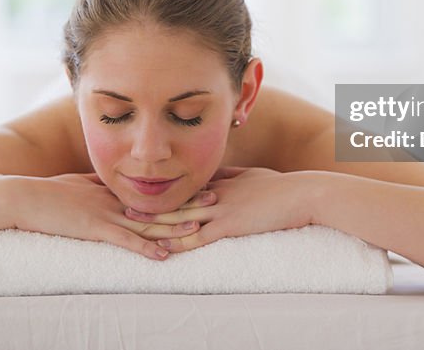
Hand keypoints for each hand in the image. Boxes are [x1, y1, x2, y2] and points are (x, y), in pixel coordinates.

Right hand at [7, 173, 215, 260]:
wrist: (24, 197)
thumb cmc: (48, 193)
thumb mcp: (79, 184)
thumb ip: (99, 185)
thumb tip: (113, 184)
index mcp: (113, 190)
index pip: (152, 192)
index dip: (177, 192)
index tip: (199, 188)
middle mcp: (115, 199)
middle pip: (157, 204)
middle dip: (187, 205)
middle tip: (215, 202)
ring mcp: (106, 213)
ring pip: (147, 222)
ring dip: (174, 227)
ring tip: (199, 229)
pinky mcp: (94, 227)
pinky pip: (125, 239)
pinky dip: (145, 247)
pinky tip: (162, 254)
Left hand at [122, 167, 317, 254]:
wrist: (301, 194)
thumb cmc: (281, 186)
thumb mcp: (251, 175)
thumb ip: (232, 175)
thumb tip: (218, 176)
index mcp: (220, 181)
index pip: (184, 186)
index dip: (162, 189)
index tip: (141, 190)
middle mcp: (214, 193)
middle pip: (175, 200)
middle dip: (149, 204)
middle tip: (123, 204)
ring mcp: (220, 208)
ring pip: (180, 218)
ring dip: (155, 223)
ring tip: (131, 225)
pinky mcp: (229, 225)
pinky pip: (197, 237)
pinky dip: (178, 242)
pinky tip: (162, 247)